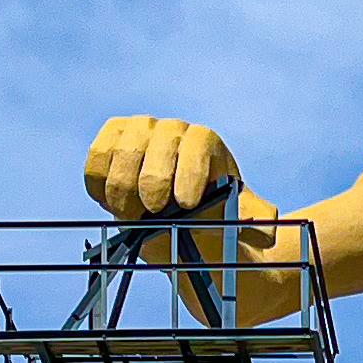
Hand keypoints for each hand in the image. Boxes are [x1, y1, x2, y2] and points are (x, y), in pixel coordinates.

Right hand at [84, 116, 241, 217]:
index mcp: (205, 143)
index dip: (189, 173)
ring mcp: (138, 132)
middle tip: (153, 212)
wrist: (174, 218)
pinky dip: (98, 181)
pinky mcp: (111, 143)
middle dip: (151, 181)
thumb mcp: (235, 220)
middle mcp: (171, 130)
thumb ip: (252, 222)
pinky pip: (96, 156)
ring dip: (121, 186)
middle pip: (154, 143)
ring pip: (121, 149)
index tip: (185, 204)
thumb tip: (266, 232)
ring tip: (132, 214)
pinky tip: (109, 203)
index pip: (196, 146)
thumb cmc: (208, 216)